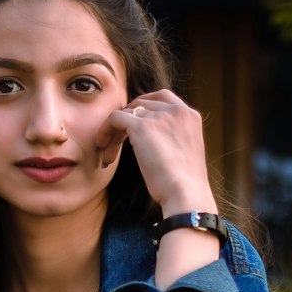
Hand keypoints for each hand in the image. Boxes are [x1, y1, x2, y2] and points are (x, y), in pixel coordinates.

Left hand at [96, 90, 214, 214]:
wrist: (186, 194)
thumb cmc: (184, 185)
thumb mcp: (184, 153)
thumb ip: (172, 138)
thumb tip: (152, 140)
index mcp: (190, 116)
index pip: (162, 97)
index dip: (143, 108)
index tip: (132, 125)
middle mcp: (177, 110)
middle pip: (141, 105)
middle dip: (126, 122)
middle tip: (116, 144)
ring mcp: (159, 116)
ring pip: (126, 113)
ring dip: (114, 133)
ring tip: (108, 155)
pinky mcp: (141, 126)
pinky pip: (115, 118)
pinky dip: (105, 130)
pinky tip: (102, 146)